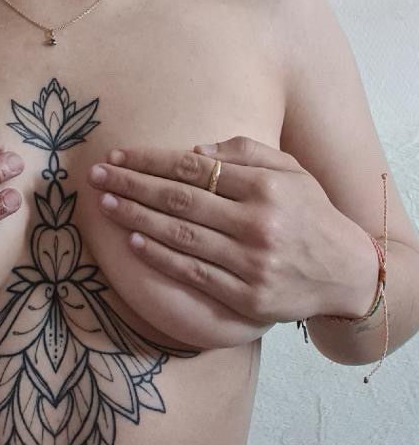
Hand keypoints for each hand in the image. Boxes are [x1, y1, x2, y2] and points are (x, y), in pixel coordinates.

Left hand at [88, 136, 370, 323]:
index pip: (194, 168)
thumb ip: (248, 153)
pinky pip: (192, 273)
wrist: (347, 274)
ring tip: (106, 204)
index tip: (119, 156)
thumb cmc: (312, 216)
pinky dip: (160, 257)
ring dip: (137, 217)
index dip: (151, 160)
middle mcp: (257, 223)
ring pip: (180, 235)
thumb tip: (195, 148)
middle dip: (132, 185)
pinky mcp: (245, 296)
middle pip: (179, 199)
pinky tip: (132, 240)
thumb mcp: (293, 173)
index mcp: (267, 187)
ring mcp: (250, 262)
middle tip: (97, 176)